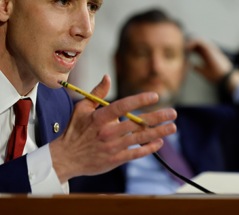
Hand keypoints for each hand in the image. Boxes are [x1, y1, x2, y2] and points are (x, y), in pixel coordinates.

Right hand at [49, 75, 176, 182]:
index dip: (139, 100)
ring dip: (158, 132)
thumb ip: (97, 93)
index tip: (154, 95)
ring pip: (139, 138)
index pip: (122, 106)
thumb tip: (107, 77)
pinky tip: (159, 142)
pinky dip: (148, 148)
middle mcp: (107, 132)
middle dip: (156, 117)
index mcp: (99, 118)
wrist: (66, 158)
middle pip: (136, 123)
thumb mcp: (81, 109)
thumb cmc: (74, 130)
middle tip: (173, 112)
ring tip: (172, 127)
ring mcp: (112, 147)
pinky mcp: (114, 160)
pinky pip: (135, 153)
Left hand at [186, 38, 238, 92]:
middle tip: (180, 48)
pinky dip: (193, 43)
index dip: (188, 48)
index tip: (181, 52)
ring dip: (189, 42)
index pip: (195, 48)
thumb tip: (192, 67)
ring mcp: (209, 49)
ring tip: (183, 48)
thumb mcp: (204, 72)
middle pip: (196, 43)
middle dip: (187, 44)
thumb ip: (198, 68)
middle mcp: (208, 51)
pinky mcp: (210, 49)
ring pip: (198, 40)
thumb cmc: (216, 76)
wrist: (224, 78)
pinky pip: (200, 42)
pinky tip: (187, 48)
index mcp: (206, 55)